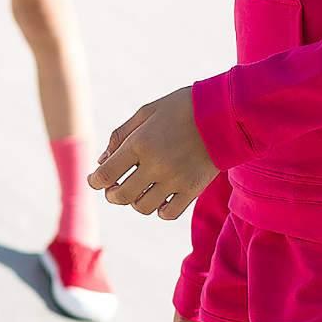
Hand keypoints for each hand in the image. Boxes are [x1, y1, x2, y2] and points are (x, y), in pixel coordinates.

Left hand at [88, 86, 216, 219]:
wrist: (226, 113)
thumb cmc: (183, 108)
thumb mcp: (147, 112)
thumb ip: (121, 135)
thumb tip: (101, 161)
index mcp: (140, 143)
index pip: (105, 174)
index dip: (95, 180)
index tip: (97, 179)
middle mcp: (155, 165)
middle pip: (121, 196)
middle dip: (112, 194)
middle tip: (114, 189)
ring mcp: (175, 180)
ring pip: (143, 207)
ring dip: (136, 201)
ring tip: (140, 190)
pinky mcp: (193, 190)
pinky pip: (168, 213)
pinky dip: (160, 210)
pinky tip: (160, 198)